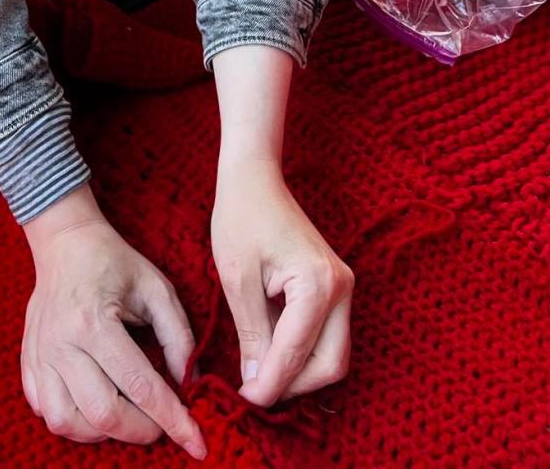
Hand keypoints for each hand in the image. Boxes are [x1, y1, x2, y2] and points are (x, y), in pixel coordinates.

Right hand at [22, 186, 206, 458]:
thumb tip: (192, 384)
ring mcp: (40, 354)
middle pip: (102, 413)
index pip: (140, 386)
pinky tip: (94, 405)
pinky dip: (73, 421)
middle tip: (162, 423)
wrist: (65, 242)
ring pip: (67, 422)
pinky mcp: (28, 361)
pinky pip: (46, 411)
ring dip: (103, 432)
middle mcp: (61, 342)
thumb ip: (179, 337)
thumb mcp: (157, 288)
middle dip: (141, 430)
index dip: (173, 420)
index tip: (196, 442)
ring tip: (126, 415)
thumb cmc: (114, 262)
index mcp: (94, 321)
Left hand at [211, 158, 353, 406]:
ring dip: (299, 372)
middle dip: (292, 384)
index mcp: (318, 284)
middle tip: (252, 391)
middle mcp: (341, 288)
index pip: (298, 353)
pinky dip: (302, 352)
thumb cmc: (241, 218)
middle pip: (330, 364)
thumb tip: (256, 384)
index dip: (271, 384)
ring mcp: (343, 288)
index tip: (244, 401)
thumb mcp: (237, 279)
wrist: (254, 180)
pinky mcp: (334, 289)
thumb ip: (252, 334)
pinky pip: (326, 336)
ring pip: (332, 354)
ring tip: (257, 373)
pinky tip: (270, 351)